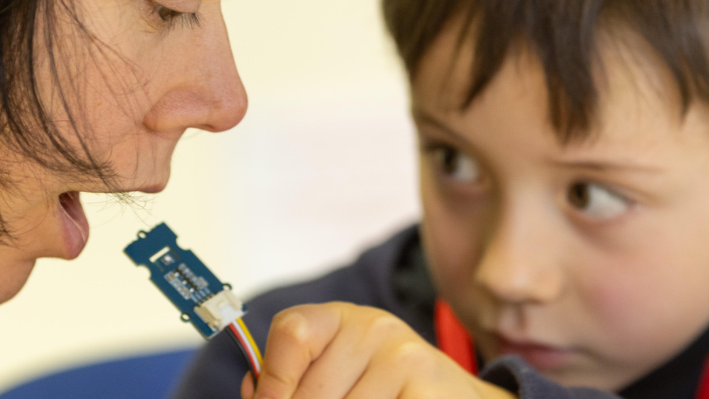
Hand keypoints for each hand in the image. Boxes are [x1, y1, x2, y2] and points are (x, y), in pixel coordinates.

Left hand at [241, 302, 515, 398]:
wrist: (456, 396)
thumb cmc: (382, 390)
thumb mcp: (334, 373)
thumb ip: (288, 381)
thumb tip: (252, 393)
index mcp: (339, 318)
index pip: (290, 334)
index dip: (272, 384)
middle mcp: (373, 326)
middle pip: (310, 393)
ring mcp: (404, 357)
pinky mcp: (428, 389)